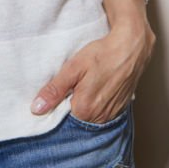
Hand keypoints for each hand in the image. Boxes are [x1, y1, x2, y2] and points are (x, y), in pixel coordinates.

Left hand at [30, 17, 155, 122]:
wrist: (131, 48)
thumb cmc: (102, 54)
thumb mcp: (73, 67)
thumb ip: (55, 89)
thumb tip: (37, 108)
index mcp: (84, 109)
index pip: (60, 118)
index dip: (55, 106)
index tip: (54, 93)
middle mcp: (98, 118)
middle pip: (75, 119)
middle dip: (68, 106)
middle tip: (71, 85)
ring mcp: (110, 115)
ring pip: (89, 116)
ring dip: (83, 106)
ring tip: (83, 86)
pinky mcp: (119, 110)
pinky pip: (101, 114)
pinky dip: (96, 105)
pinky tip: (95, 89)